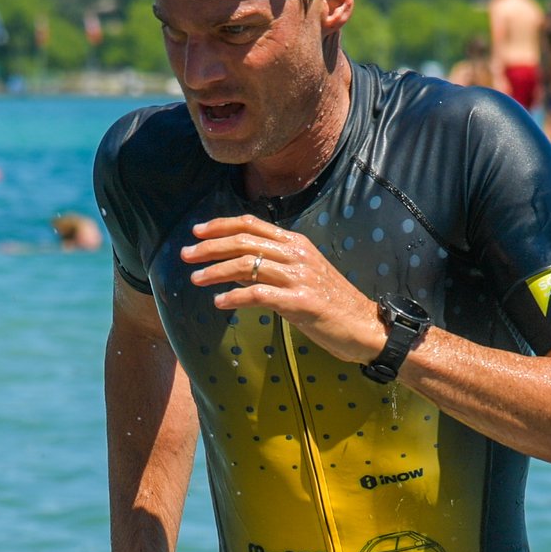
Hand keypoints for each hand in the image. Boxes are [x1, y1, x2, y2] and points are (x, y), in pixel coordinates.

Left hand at [183, 216, 385, 365]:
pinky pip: (259, 295)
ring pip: (247, 265)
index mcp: (296, 243)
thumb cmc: (332, 303)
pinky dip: (235, 298)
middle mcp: (297, 255)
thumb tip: (238, 268)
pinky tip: (219, 303)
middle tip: (186, 255)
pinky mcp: (301, 302)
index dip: (221, 225)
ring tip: (195, 279)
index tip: (197, 231)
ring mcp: (299, 277)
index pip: (252, 225)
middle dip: (210, 247)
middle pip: (244, 242)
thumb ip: (274, 267)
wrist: (364, 327)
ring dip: (216, 271)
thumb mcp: (303, 276)